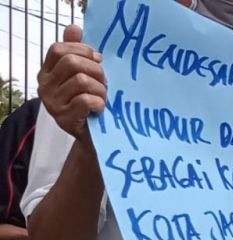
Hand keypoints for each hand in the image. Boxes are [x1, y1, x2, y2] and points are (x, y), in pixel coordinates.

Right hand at [37, 26, 105, 141]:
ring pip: (81, 81)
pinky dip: (99, 102)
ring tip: (103, 97)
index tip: (98, 59)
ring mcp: (52, 103)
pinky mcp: (64, 119)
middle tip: (104, 81)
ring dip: (100, 88)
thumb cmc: (89, 102)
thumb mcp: (83, 75)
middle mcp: (45, 86)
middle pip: (71, 62)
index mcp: (47, 72)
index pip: (58, 49)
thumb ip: (76, 51)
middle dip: (95, 70)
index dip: (82, 50)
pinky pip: (85, 100)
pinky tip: (100, 108)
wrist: (92, 136)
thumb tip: (74, 27)